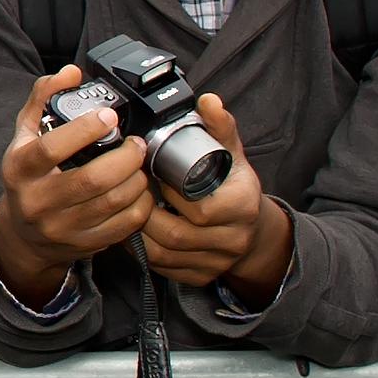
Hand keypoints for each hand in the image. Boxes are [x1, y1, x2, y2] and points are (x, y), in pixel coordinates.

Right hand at [0, 66, 154, 305]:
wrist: (22, 235)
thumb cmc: (28, 178)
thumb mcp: (25, 136)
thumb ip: (43, 99)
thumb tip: (71, 72)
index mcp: (20, 169)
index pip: (53, 148)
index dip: (86, 129)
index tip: (110, 116)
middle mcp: (38, 201)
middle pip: (93, 179)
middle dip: (126, 157)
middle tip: (137, 144)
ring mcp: (61, 227)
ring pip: (114, 202)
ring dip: (137, 179)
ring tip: (139, 165)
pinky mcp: (84, 244)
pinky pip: (125, 225)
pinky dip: (141, 204)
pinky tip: (138, 191)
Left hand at [138, 94, 286, 293]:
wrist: (253, 229)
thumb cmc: (234, 186)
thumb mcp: (232, 154)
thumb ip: (219, 127)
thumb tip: (208, 100)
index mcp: (242, 206)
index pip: (201, 209)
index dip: (170, 195)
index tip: (150, 178)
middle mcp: (233, 238)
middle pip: (176, 234)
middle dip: (145, 215)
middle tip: (127, 196)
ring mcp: (216, 262)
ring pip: (164, 255)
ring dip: (137, 234)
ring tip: (123, 212)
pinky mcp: (200, 277)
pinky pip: (163, 269)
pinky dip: (141, 252)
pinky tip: (130, 232)